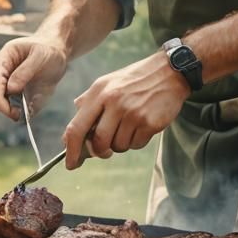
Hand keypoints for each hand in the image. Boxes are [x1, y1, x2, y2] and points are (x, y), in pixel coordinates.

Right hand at [0, 35, 68, 120]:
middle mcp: (0, 72)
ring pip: (2, 102)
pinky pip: (15, 105)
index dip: (0, 100)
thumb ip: (25, 71)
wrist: (56, 51)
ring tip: (31, 106)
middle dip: (6, 108)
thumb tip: (10, 89)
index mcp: (1, 60)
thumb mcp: (39, 56)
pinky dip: (24, 110)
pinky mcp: (16, 92)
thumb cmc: (46, 48)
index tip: (14, 112)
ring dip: (14, 109)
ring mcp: (7, 83)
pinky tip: (34, 104)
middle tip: (21, 114)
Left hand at [62, 51, 189, 168]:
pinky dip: (136, 141)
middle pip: (98, 142)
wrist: (168, 73)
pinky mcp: (149, 123)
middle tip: (106, 149)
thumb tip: (69, 133)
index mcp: (98, 92)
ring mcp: (132, 113)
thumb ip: (87, 103)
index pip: (76, 127)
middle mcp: (113, 102)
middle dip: (101, 151)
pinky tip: (141, 125)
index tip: (70, 164)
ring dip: (121, 144)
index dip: (71, 150)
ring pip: (118, 146)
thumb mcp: (107, 82)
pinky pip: (136, 145)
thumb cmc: (134, 79)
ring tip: (129, 126)